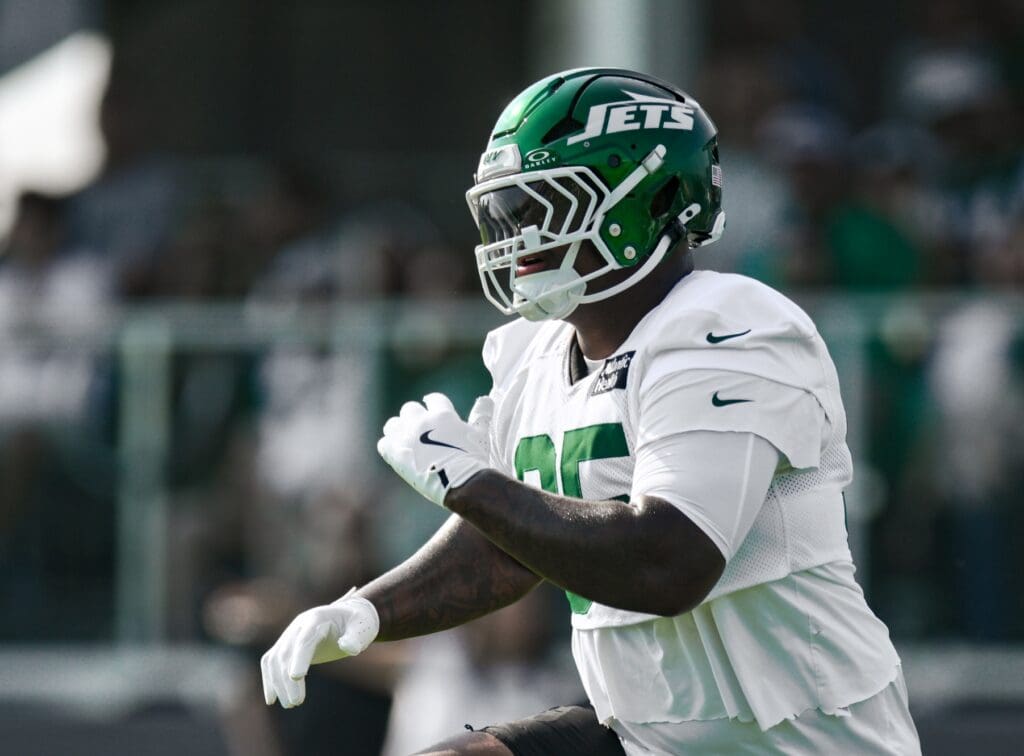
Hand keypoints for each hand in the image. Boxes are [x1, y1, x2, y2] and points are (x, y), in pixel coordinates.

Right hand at [260, 591, 378, 708]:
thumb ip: (355, 638)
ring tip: (290, 705)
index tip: (296, 677)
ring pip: (275, 659)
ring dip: (278, 683)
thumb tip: (348, 648)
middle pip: (287, 652)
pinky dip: (269, 679)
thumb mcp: (362, 628)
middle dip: (287, 679)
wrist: (348, 616)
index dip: (299, 657)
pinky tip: (271, 699)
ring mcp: (291, 634)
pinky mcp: (287, 645)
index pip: (304, 640)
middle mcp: (299, 625)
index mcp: (317, 618)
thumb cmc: (358, 623)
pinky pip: (272, 661)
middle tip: (296, 703)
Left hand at [377, 392, 491, 506]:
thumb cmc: (474, 459)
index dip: (432, 403)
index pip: (434, 399)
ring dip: (397, 431)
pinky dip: (389, 448)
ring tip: (404, 440)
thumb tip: (487, 399)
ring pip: (392, 424)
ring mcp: (406, 437)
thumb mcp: (481, 434)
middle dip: (413, 417)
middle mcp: (422, 421)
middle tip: (417, 429)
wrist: (461, 483)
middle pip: (409, 409)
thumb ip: (482, 415)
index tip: (431, 406)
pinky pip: (384, 444)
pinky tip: (396, 454)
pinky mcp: (395, 454)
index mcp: (442, 414)